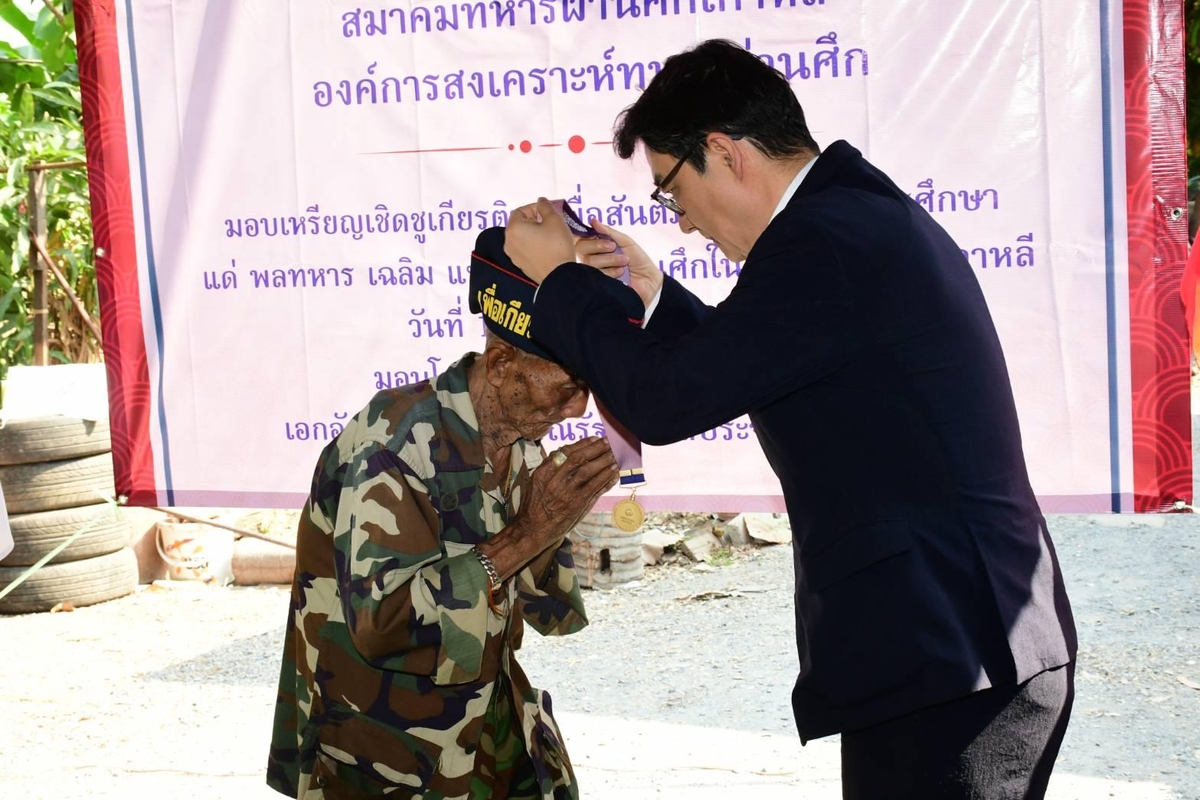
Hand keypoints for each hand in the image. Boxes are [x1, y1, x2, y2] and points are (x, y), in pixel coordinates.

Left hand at [504, 198, 575, 283]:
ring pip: (521, 237)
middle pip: (519, 224)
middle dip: (533, 220)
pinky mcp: (520, 265)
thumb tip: (541, 201)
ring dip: (533, 232)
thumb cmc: (557, 246)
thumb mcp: (555, 220)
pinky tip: (546, 247)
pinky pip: (524, 249)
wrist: (560, 275)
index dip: (534, 208)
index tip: (547, 210)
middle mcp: (509, 242)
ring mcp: (513, 255)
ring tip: (549, 234)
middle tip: (549, 221)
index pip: (520, 211)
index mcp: (514, 228)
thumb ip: (546, 207)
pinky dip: (532, 244)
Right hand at [512, 436, 617, 550]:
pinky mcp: (577, 504)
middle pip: (580, 458)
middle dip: (596, 448)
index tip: (595, 439)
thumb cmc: (534, 505)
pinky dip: (606, 479)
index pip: (566, 451)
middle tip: (609, 441)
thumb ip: (551, 466)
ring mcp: (567, 492)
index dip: (583, 444)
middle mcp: (555, 480)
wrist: (532, 529)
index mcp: (544, 471)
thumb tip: (566, 451)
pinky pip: (595, 488)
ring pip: (589, 471)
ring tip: (615, 454)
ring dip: (604, 461)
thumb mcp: (536, 481)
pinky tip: (615, 473)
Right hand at [576, 220, 663, 309]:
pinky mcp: (598, 285)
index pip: (580, 239)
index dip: (586, 237)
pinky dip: (611, 272)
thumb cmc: (638, 259)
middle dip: (598, 246)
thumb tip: (593, 220)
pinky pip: (597, 275)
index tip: (597, 235)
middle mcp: (592, 258)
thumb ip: (609, 232)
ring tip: (624, 261)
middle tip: (613, 247)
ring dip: (610, 260)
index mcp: (596, 246)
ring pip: (590, 263)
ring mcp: (594, 273)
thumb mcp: (625, 241)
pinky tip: (621, 274)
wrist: (649, 279)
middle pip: (581, 249)